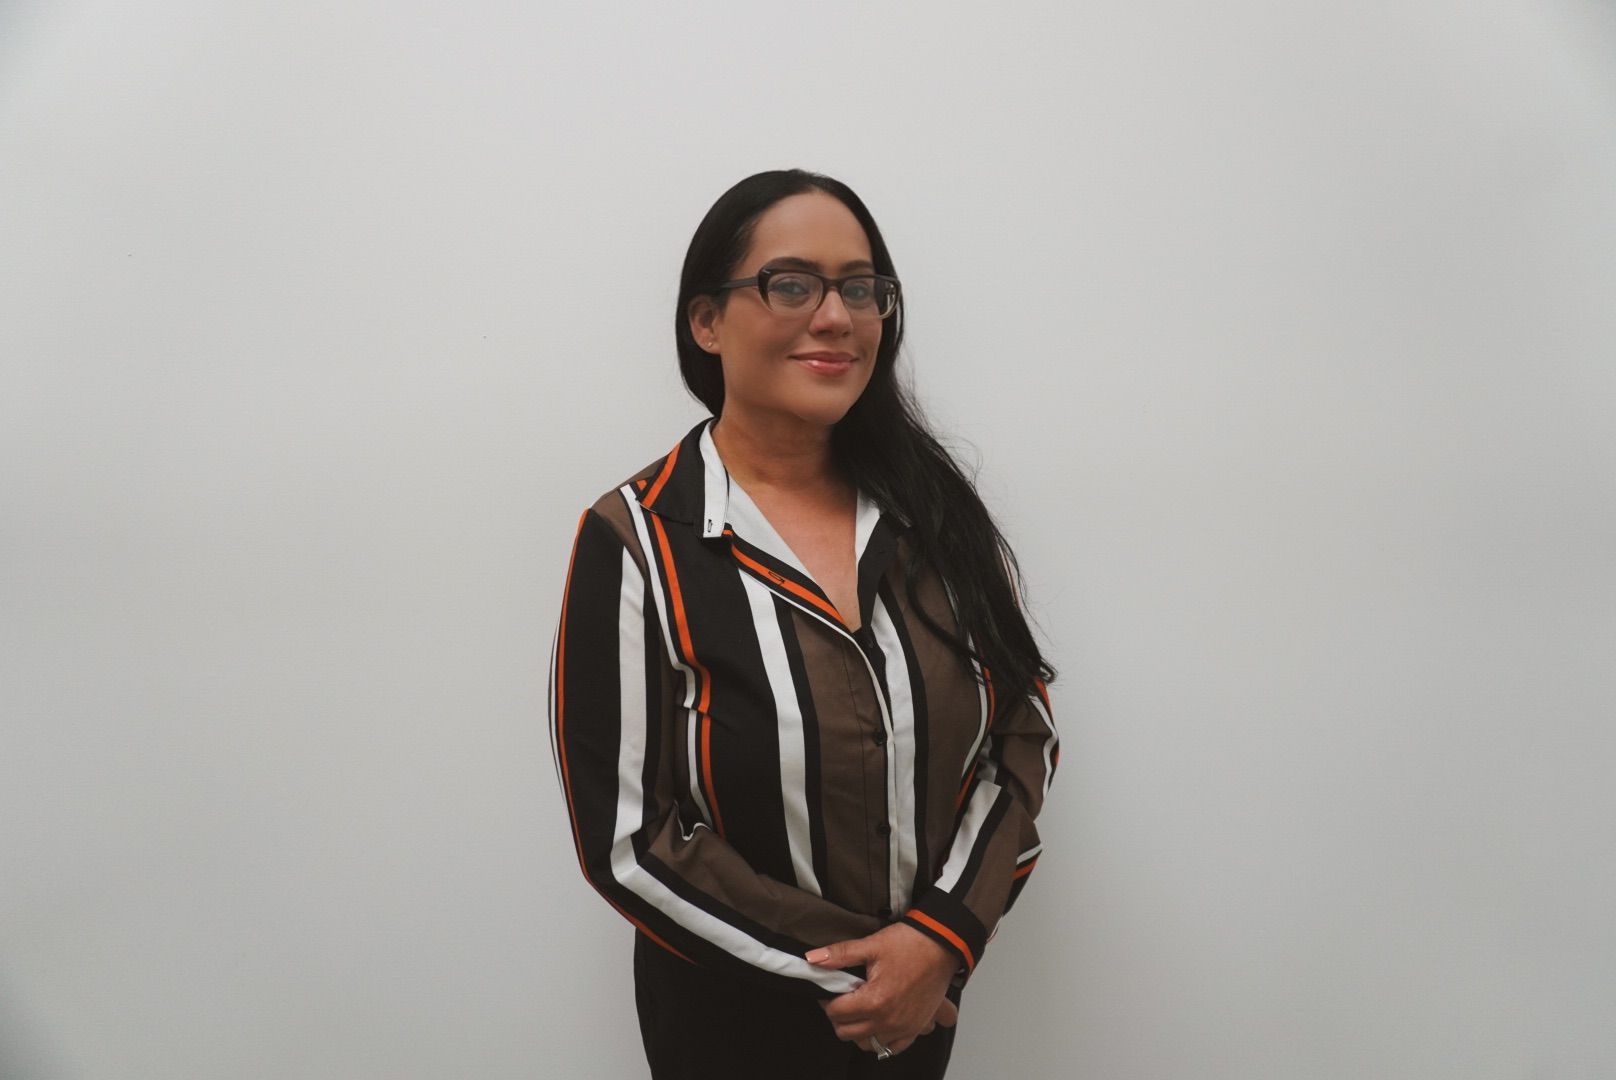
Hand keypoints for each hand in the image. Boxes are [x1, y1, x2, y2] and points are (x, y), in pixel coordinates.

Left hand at [806, 922, 958, 1056]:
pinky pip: (892, 1048)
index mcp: (874, 1001)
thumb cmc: (910, 943)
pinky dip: (882, 1041)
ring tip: (859, 1010)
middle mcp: (888, 1021)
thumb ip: (839, 954)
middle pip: (847, 1033)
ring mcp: (903, 1028)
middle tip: (843, 999)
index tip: (831, 989)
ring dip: (858, 1031)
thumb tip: (811, 958)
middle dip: (839, 1017)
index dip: (828, 1000)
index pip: (835, 1013)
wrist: (943, 944)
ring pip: (867, 1044)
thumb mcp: (872, 944)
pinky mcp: (915, 1028)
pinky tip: (878, 1023)